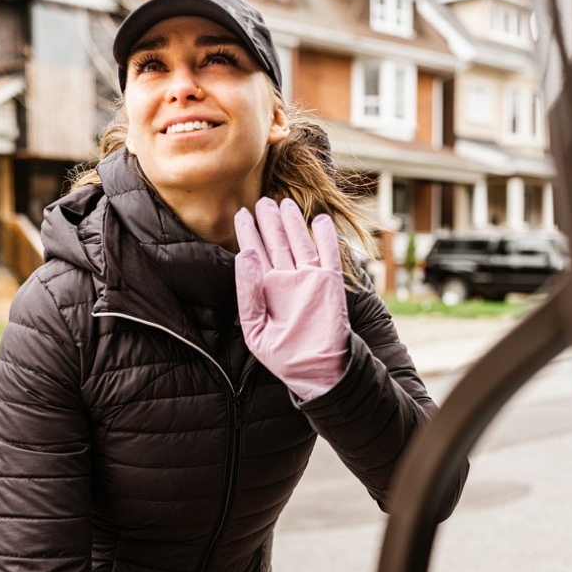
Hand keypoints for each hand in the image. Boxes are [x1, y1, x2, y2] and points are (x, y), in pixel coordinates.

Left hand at [234, 197, 349, 399]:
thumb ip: (247, 292)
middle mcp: (287, 280)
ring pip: (300, 242)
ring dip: (294, 222)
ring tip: (285, 203)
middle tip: (262, 200)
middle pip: (277, 242)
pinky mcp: (330, 283)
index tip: (241, 213)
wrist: (316, 372)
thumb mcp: (254, 328)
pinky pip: (329, 254)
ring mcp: (309, 279)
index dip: (248, 233)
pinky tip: (320, 220)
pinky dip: (326, 236)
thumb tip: (245, 254)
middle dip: (270, 221)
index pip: (255, 253)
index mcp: (266, 289)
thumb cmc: (283, 356)